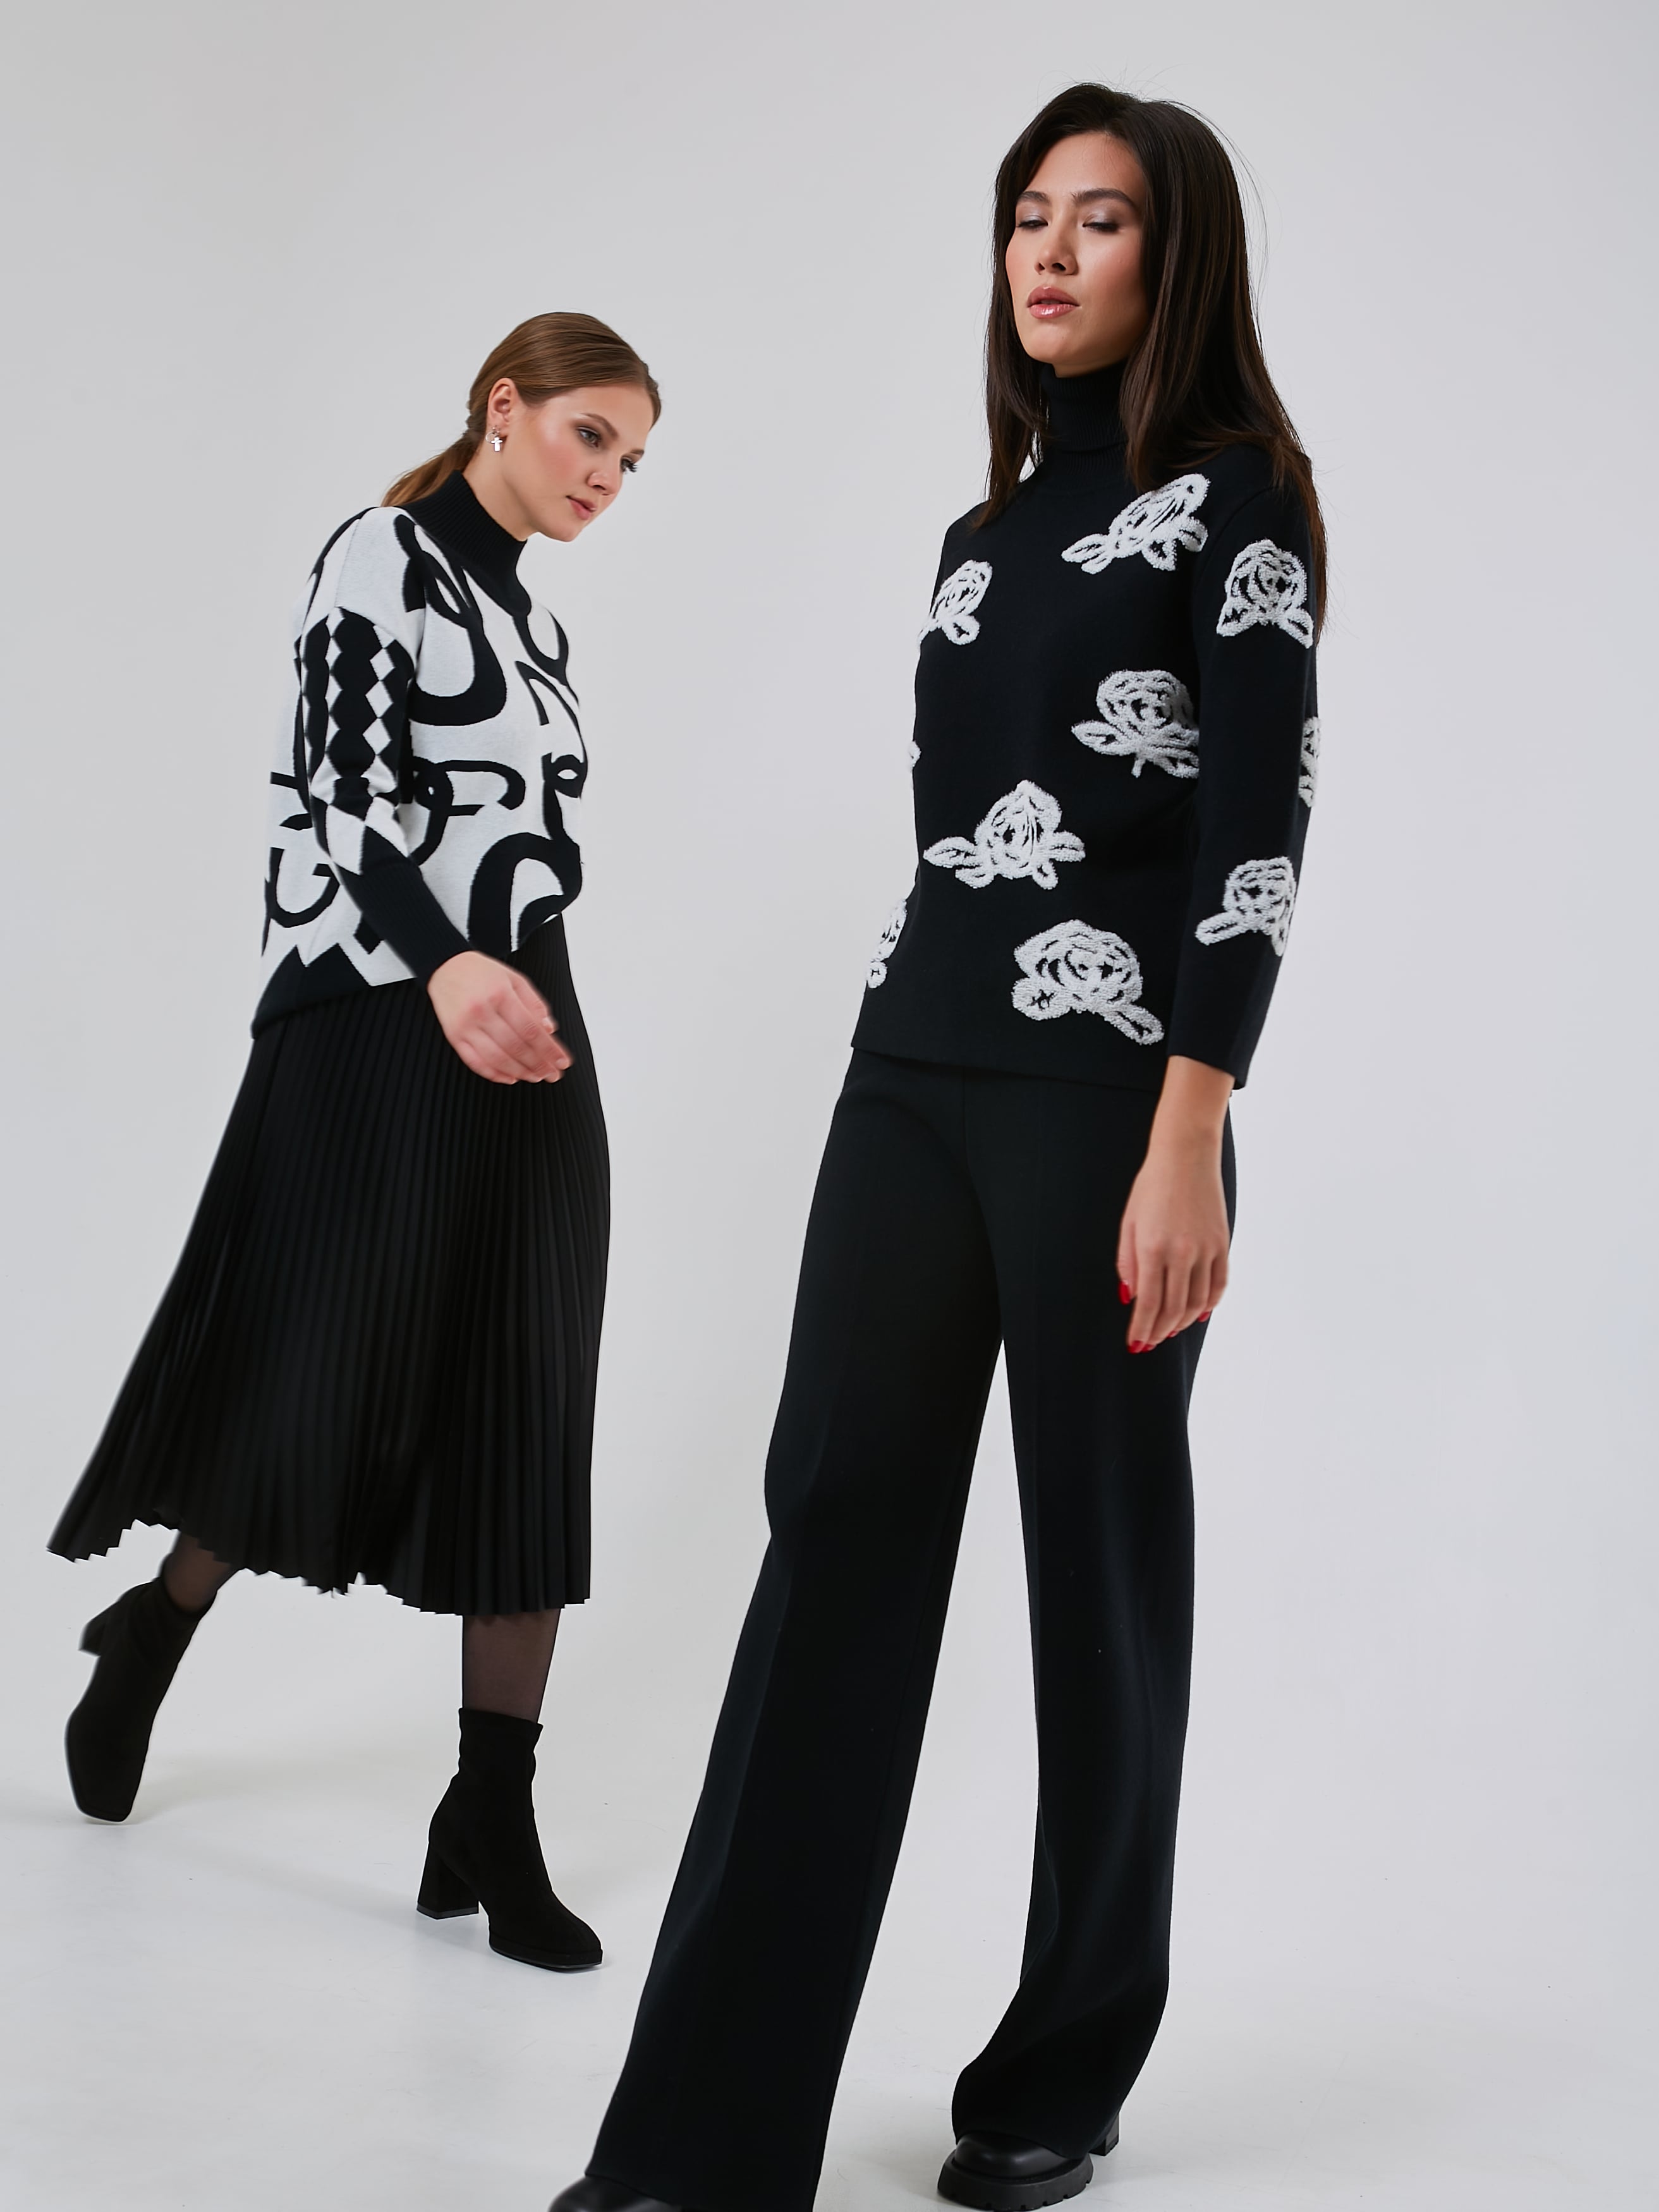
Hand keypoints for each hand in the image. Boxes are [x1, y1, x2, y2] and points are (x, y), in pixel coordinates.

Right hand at [427, 952, 571, 1084]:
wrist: (446, 967)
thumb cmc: (482, 973)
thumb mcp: (515, 980)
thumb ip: (534, 1005)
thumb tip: (550, 1030)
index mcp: (500, 994)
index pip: (531, 1030)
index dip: (549, 1050)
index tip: (562, 1061)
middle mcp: (481, 1011)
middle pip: (516, 1047)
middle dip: (538, 1065)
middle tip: (553, 1074)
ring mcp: (465, 1026)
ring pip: (497, 1059)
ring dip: (520, 1072)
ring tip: (535, 1076)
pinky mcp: (454, 1037)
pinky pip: (476, 1062)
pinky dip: (495, 1074)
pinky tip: (510, 1077)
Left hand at [1116, 1056, 1232, 1350]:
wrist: (1186, 1155)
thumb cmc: (1151, 1186)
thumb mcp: (1128, 1222)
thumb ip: (1127, 1262)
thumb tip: (1131, 1297)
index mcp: (1152, 1248)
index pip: (1148, 1303)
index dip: (1142, 1328)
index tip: (1135, 1342)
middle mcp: (1181, 1253)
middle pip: (1172, 1308)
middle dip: (1159, 1331)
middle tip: (1150, 1343)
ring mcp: (1206, 1249)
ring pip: (1197, 1302)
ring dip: (1182, 1322)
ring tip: (1169, 1330)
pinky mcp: (1223, 1244)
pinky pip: (1219, 1285)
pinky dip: (1209, 1304)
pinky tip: (1198, 1314)